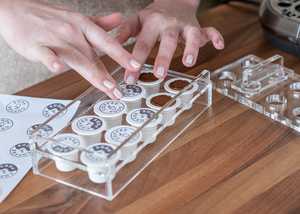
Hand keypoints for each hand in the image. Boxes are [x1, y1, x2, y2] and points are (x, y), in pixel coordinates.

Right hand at [0, 0, 141, 98]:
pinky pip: (45, 53)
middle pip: (92, 55)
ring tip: (104, 86)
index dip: (122, 55)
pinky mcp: (37, 46)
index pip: (106, 42)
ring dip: (91, 72)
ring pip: (75, 58)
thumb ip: (100, 22)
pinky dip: (51, 60)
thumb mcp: (78, 17)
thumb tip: (120, 19)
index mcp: (83, 26)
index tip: (135, 66)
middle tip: (119, 89)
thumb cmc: (49, 17)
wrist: (16, 10)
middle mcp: (72, 32)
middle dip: (108, 73)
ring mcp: (55, 39)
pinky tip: (56, 68)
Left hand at [117, 0, 223, 82]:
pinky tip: (219, 46)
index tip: (130, 76)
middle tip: (158, 74)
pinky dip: (215, 37)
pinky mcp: (198, 27)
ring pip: (190, 36)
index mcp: (152, 22)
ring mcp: (185, 25)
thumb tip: (109, 46)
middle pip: (167, 41)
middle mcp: (169, 24)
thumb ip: (124, 32)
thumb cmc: (152, 16)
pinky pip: (209, 30)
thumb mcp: (136, 21)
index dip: (136, 59)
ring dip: (191, 48)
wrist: (173, 1)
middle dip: (163, 57)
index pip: (142, 43)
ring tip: (188, 62)